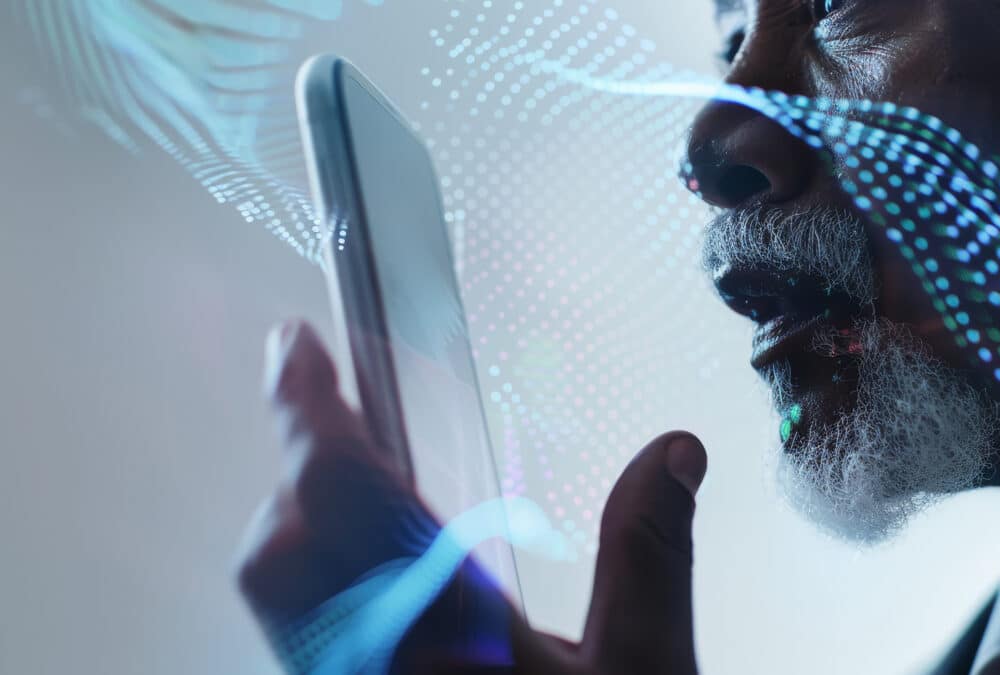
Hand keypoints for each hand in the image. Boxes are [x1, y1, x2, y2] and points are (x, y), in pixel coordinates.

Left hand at [235, 320, 706, 673]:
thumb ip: (649, 555)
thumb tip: (673, 451)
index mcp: (434, 645)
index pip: (339, 503)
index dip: (308, 413)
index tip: (295, 345)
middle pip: (279, 556)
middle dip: (299, 467)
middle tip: (330, 395)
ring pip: (284, 604)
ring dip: (305, 520)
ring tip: (356, 467)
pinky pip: (311, 638)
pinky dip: (325, 575)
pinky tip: (383, 565)